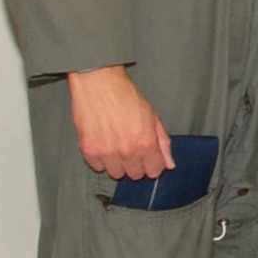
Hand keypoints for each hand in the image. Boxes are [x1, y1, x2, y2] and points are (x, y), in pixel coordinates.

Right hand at [68, 65, 173, 179]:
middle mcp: (127, 151)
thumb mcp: (153, 116)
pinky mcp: (88, 150)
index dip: (152, 165)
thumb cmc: (126, 95)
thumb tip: (169, 164)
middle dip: (136, 164)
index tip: (148, 159)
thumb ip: (163, 143)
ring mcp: (106, 152)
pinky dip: (100, 159)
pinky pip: (96, 167)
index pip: (153, 171)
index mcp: (145, 143)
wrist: (99, 82)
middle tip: (131, 149)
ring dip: (118, 163)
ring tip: (116, 146)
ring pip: (115, 173)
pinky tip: (103, 144)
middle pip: (134, 175)